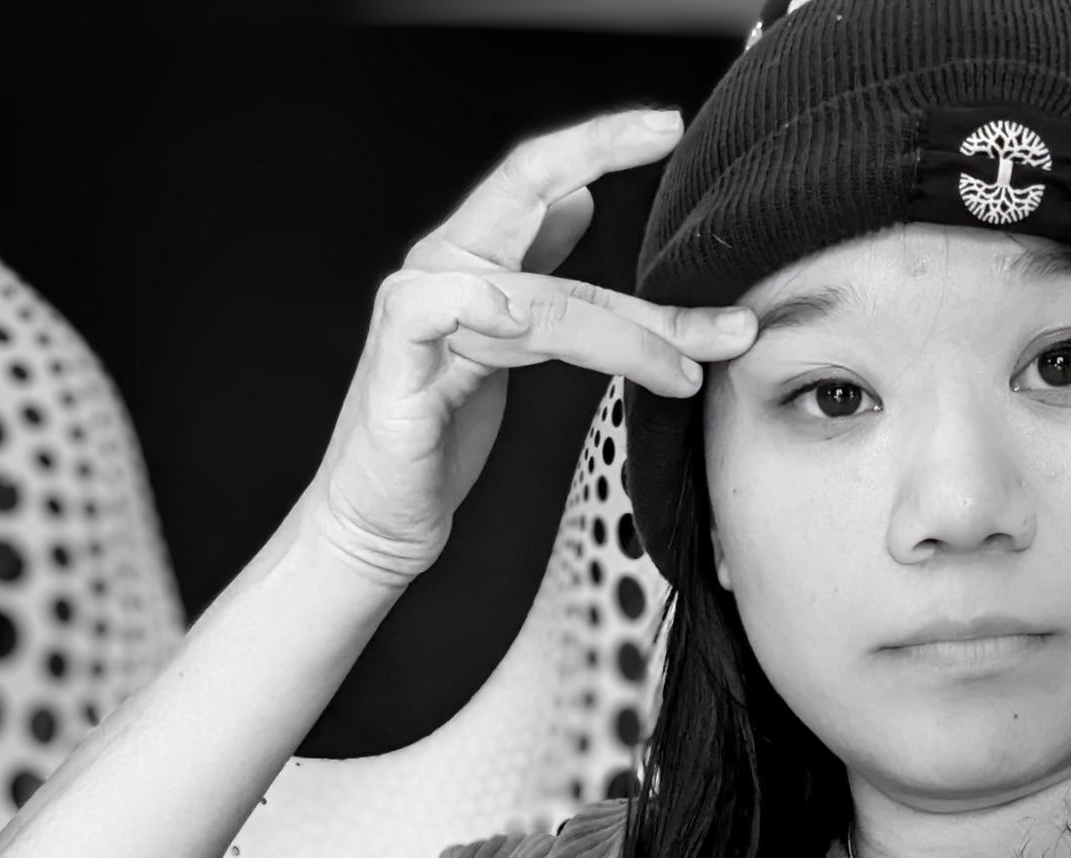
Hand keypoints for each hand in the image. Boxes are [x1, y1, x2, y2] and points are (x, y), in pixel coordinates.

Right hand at [297, 106, 758, 586]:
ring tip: (691, 365)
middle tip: (676, 147)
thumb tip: (581, 200)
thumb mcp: (508, 346)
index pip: (536, 177)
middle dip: (604, 159)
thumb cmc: (442, 438)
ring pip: (539, 293)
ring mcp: (414, 308)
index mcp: (470, 258)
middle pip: (528, 194)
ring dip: (628, 331)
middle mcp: (441, 266)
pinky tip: (525, 321)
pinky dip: (490, 309)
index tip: (669, 124)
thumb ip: (539, 275)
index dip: (598, 142)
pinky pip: (442, 311)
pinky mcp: (395, 359)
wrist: (380, 521)